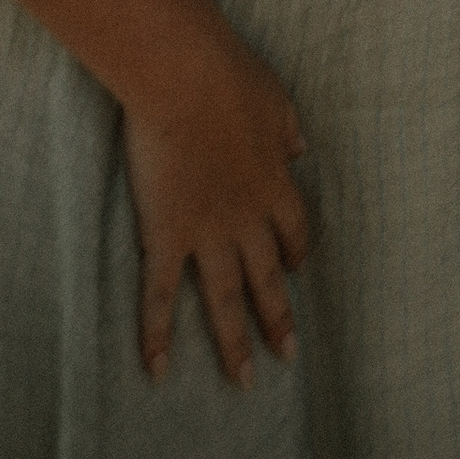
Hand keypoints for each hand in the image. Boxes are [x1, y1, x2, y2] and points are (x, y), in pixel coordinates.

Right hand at [123, 34, 309, 383]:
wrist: (185, 78)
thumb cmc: (229, 76)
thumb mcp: (275, 98)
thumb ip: (288, 130)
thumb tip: (301, 150)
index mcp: (274, 181)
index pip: (293, 229)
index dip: (295, 251)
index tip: (297, 271)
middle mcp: (246, 217)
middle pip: (266, 277)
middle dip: (278, 318)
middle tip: (289, 356)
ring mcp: (206, 232)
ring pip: (224, 298)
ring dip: (234, 342)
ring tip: (243, 381)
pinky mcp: (165, 235)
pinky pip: (161, 295)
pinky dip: (158, 335)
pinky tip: (158, 371)